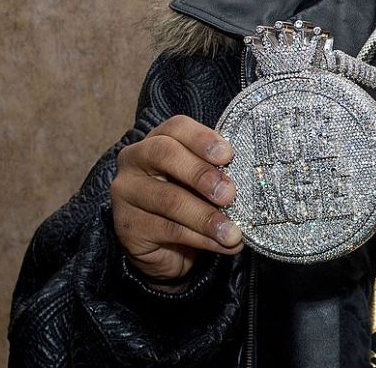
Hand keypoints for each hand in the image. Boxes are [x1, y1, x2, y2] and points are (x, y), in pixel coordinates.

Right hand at [111, 115, 243, 284]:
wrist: (166, 247)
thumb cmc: (190, 199)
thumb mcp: (204, 181)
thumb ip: (219, 172)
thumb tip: (250, 177)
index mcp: (157, 139)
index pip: (176, 128)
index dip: (203, 138)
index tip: (228, 155)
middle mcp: (135, 161)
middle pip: (165, 154)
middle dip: (201, 173)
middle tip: (229, 194)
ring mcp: (126, 194)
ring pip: (169, 200)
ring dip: (207, 217)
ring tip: (233, 232)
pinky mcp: (128, 227)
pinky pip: (169, 230)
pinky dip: (201, 238)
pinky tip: (222, 243)